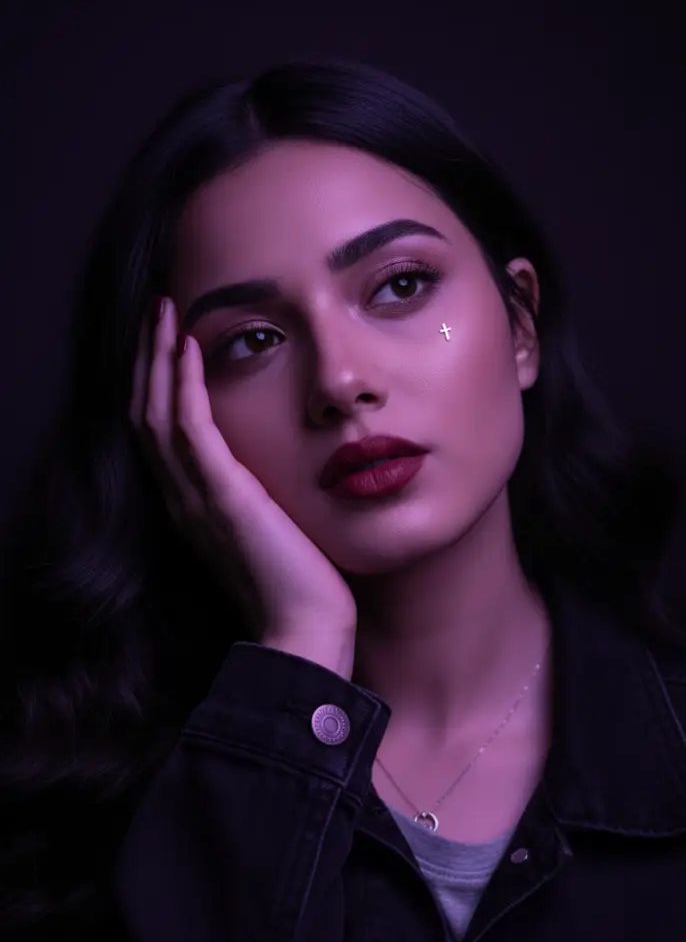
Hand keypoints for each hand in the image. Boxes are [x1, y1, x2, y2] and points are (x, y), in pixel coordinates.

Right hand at [129, 298, 357, 673]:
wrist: (306, 632)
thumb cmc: (300, 586)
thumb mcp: (273, 527)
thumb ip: (261, 495)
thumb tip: (281, 463)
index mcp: (191, 506)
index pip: (157, 431)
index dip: (155, 382)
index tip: (167, 339)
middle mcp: (181, 498)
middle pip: (144, 413)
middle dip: (147, 358)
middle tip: (156, 308)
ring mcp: (196, 498)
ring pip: (156, 413)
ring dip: (158, 358)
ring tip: (164, 312)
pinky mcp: (222, 497)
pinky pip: (190, 428)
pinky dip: (184, 384)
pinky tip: (189, 347)